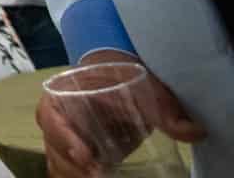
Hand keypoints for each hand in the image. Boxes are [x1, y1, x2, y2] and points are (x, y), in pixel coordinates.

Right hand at [38, 52, 204, 176]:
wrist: (118, 77)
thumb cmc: (122, 77)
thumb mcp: (142, 87)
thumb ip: (165, 108)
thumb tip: (194, 131)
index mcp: (61, 94)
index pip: (50, 117)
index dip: (64, 137)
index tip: (87, 157)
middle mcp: (57, 119)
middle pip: (53, 147)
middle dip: (73, 166)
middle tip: (99, 175)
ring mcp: (65, 139)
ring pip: (58, 163)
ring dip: (74, 174)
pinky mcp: (78, 154)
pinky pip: (68, 170)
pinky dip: (78, 176)